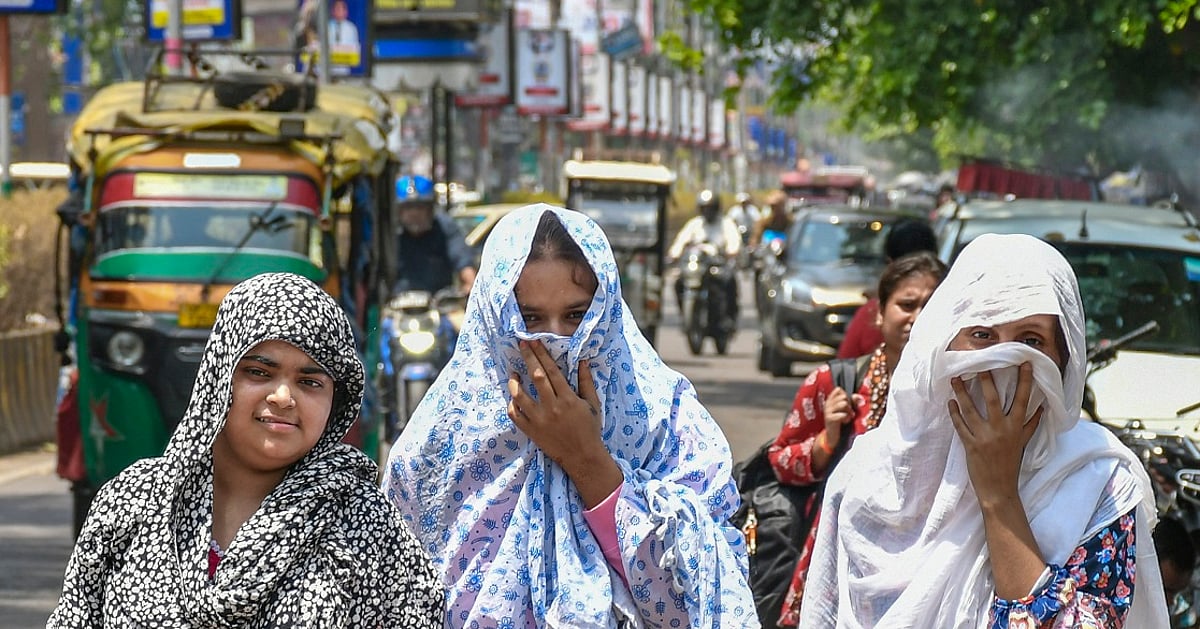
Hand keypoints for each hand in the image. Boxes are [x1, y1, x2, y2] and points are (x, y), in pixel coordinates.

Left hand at [508, 341, 620, 507]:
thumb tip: (583, 361)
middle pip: (536, 377)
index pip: (552, 370)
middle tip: (521, 344)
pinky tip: (513, 397)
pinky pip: (515, 415)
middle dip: (528, 358)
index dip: (542, 354)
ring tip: (513, 373)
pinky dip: (512, 404)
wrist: (582, 457)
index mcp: (568, 399)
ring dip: (514, 382)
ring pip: (520, 395)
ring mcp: (539, 420)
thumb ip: (586, 382)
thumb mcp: (593, 404)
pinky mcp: (531, 431)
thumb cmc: (590, 429)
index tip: (534, 341)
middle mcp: (552, 407)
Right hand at [822, 387, 860, 442]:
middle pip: (843, 396)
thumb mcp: (847, 410)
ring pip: (844, 403)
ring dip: (849, 411)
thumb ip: (852, 401)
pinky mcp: (829, 418)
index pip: (839, 390)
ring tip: (848, 416)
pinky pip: (842, 414)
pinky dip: (846, 418)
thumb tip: (860, 397)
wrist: (832, 436)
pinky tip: (845, 421)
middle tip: (849, 411)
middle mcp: (828, 403)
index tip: (848, 403)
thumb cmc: (840, 421)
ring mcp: (827, 411)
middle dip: (849, 404)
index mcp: (830, 400)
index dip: (846, 395)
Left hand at [948, 363, 1042, 507]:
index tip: (1024, 362)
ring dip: (962, 392)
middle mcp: (1001, 429)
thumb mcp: (1023, 443)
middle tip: (980, 363)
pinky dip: (954, 413)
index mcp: (1016, 427)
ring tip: (955, 378)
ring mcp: (985, 437)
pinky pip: (960, 425)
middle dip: (987, 379)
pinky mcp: (970, 444)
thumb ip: (1031, 424)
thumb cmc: (1011, 464)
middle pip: (993, 399)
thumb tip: (1042, 407)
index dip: (1024, 380)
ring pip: (971, 409)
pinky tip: (950, 401)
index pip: (1022, 399)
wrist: (999, 489)